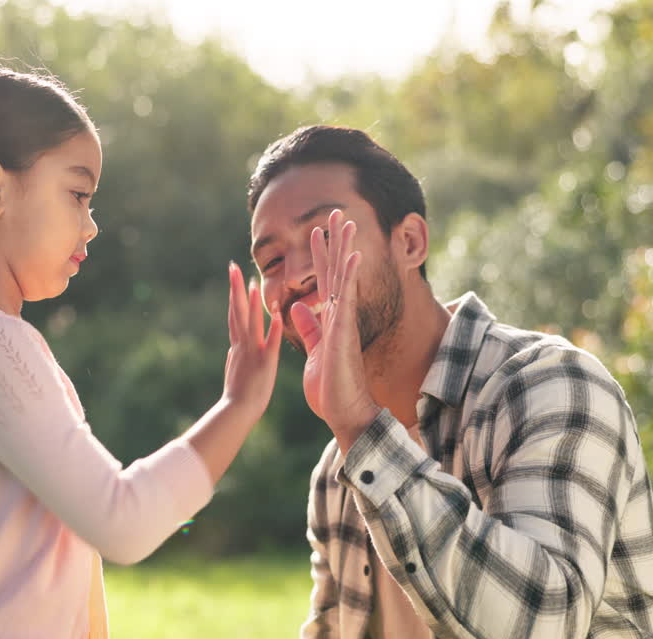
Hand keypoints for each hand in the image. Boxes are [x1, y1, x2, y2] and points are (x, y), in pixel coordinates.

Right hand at [223, 261, 282, 420]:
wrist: (236, 412)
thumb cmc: (237, 398)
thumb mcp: (235, 371)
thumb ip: (235, 357)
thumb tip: (231, 347)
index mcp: (237, 346)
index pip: (235, 315)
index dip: (235, 296)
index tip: (235, 277)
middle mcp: (242, 345)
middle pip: (237, 312)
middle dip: (235, 288)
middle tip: (233, 267)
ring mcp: (252, 353)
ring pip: (250, 322)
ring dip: (251, 302)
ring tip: (252, 281)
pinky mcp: (264, 363)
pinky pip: (270, 342)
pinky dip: (272, 327)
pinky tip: (276, 312)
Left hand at [290, 210, 379, 448]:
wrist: (344, 412)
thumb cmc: (331, 386)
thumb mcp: (315, 350)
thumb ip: (309, 328)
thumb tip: (298, 308)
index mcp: (329, 320)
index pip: (324, 280)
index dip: (320, 256)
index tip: (318, 231)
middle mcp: (339, 316)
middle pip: (337, 271)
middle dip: (336, 242)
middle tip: (338, 212)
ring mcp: (343, 322)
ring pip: (343, 278)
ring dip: (343, 249)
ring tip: (346, 222)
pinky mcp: (343, 333)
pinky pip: (347, 300)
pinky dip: (350, 277)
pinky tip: (354, 256)